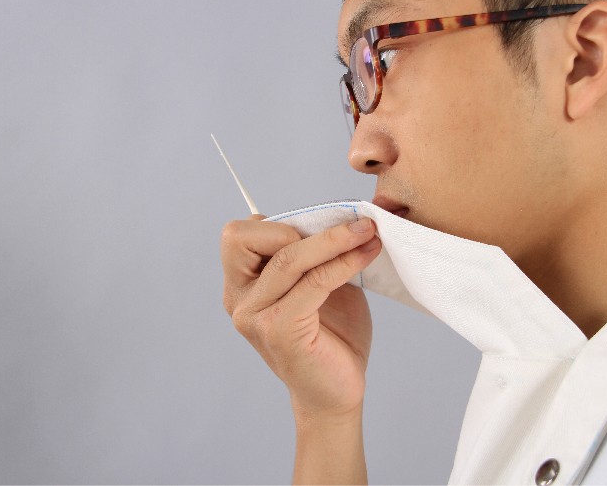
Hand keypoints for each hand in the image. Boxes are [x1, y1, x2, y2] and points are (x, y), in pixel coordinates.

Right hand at [221, 215, 381, 417]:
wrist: (337, 392)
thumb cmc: (331, 337)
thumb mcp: (318, 283)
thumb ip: (313, 255)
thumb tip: (338, 215)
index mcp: (242, 285)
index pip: (239, 235)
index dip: (277, 223)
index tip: (322, 224)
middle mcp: (239, 300)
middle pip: (244, 239)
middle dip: (295, 227)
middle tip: (343, 230)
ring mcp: (255, 317)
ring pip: (287, 259)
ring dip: (332, 239)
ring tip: (367, 232)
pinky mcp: (279, 331)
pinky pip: (313, 282)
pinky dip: (343, 263)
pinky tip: (367, 254)